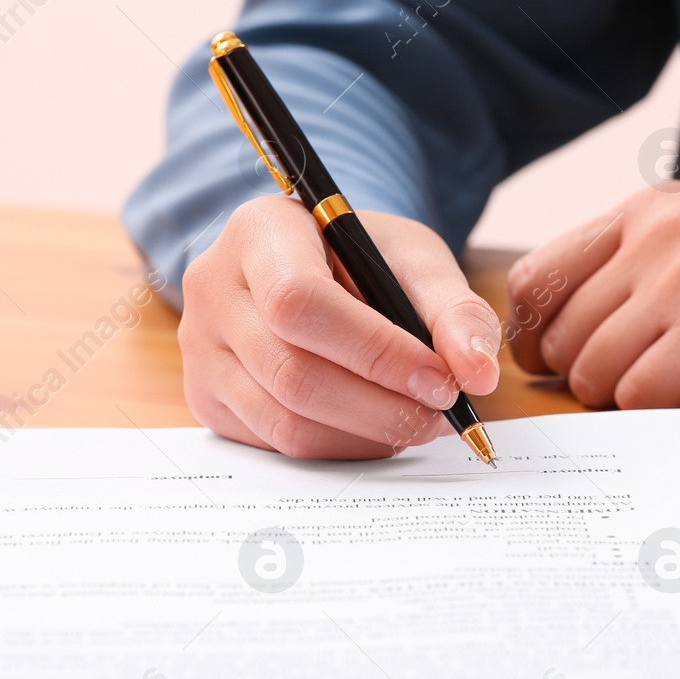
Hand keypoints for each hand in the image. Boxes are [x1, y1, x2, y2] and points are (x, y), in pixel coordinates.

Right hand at [179, 196, 500, 457]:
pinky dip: (341, 447)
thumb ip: (453, 309)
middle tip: (443, 413)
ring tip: (420, 421)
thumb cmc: (362, 258)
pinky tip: (379, 428)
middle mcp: (213, 288)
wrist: (313, 265)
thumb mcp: (414, 259)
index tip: (442, 380)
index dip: (375, 352)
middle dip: (381, 405)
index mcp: (258, 232)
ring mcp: (201, 349)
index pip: (299, 302)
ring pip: (285, 420)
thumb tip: (478, 372)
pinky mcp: (208, 397)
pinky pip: (277, 443)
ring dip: (367, 434)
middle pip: (292, 372)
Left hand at [506, 185, 679, 409]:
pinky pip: (641, 394)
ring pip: (593, 371)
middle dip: (586, 381)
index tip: (561, 371)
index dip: (535, 339)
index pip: (534, 280)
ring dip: (630, 400)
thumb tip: (544, 347)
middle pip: (557, 336)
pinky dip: (666, 411)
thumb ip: (631, 281)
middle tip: (645, 387)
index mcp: (647, 210)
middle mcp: (659, 229)